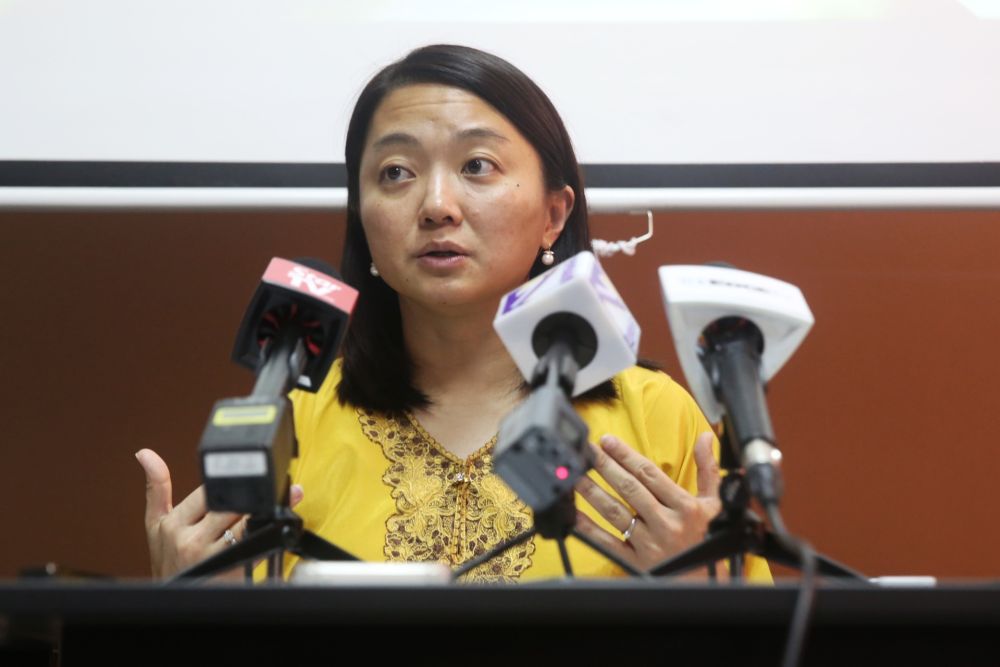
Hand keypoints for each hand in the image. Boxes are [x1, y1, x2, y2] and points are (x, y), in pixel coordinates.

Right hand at [136, 449, 303, 578]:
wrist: (178, 600)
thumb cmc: (168, 563)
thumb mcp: (156, 526)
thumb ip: (156, 488)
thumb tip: (145, 454)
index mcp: (172, 523)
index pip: (207, 490)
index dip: (228, 485)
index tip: (243, 480)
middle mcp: (188, 539)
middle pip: (228, 503)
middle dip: (248, 497)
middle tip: (268, 489)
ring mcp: (208, 554)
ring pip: (243, 518)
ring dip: (263, 509)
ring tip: (283, 499)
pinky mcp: (228, 567)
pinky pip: (253, 539)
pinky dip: (267, 528)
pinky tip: (277, 522)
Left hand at [573, 432, 721, 574]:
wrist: (705, 582)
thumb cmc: (708, 539)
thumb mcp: (714, 504)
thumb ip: (708, 470)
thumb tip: (705, 437)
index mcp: (685, 507)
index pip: (649, 474)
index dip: (625, 455)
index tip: (608, 441)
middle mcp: (666, 524)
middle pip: (629, 488)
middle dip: (605, 466)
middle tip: (587, 450)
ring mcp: (649, 543)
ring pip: (615, 512)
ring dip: (593, 492)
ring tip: (576, 475)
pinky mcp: (635, 562)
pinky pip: (608, 543)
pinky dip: (590, 528)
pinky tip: (575, 514)